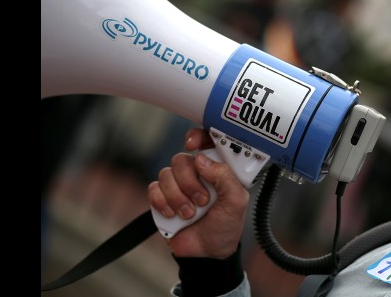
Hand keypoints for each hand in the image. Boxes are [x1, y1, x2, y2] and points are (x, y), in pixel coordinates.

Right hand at [147, 128, 249, 258]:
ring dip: (179, 197)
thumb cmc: (226, 224)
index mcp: (216, 169)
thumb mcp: (236, 201)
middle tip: (202, 200)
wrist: (208, 252)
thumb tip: (201, 160)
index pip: (205, 142)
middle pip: (181, 159)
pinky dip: (163, 203)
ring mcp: (178, 185)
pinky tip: (174, 215)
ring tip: (190, 214)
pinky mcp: (162, 198)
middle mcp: (196, 173)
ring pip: (166, 174)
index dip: (197, 137)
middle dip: (190, 182)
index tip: (193, 145)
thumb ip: (225, 177)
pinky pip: (153, 189)